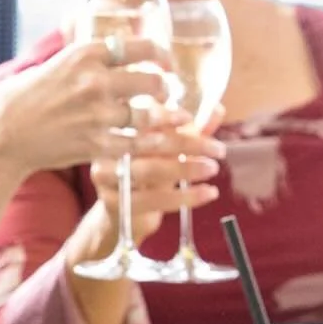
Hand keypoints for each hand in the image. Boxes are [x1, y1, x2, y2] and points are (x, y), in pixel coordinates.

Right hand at [0, 39, 181, 179]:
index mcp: (84, 55)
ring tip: (162, 118)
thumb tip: (92, 34)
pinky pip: (135, 143)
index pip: (140, 47)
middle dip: (163, 88)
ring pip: (147, 115)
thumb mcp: (51, 64)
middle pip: (152, 81)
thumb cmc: (18, 99)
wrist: (0, 136)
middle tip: (164, 92)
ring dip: (159, 117)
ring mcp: (97, 115)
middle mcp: (95, 81)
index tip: (165, 61)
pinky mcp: (95, 144)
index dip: (160, 54)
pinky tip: (152, 141)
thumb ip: (78, 54)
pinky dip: (146, 143)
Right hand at [90, 121, 226, 243]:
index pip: (140, 115)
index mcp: (117, 127)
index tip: (190, 119)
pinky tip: (206, 193)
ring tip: (212, 169)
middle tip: (217, 150)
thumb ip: (191, 131)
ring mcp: (105, 176)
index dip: (165, 115)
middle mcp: (105, 148)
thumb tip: (216, 110)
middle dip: (185, 143)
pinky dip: (183, 197)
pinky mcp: (112, 202)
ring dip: (185, 169)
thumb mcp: (169, 150)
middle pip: (146, 142)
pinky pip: (151, 199)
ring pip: (149, 170)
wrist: (123, 213)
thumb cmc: (148, 175)